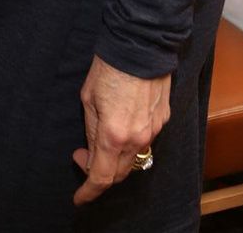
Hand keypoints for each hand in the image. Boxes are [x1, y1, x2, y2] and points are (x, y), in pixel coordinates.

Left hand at [71, 55, 170, 205]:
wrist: (140, 44)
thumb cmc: (108, 67)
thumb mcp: (88, 98)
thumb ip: (91, 130)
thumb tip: (92, 149)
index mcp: (113, 135)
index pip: (101, 177)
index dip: (89, 191)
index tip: (79, 197)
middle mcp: (137, 139)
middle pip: (119, 173)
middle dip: (100, 173)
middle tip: (83, 156)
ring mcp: (153, 130)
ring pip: (134, 159)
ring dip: (116, 159)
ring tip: (101, 139)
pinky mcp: (163, 119)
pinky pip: (146, 140)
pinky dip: (131, 143)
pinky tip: (121, 125)